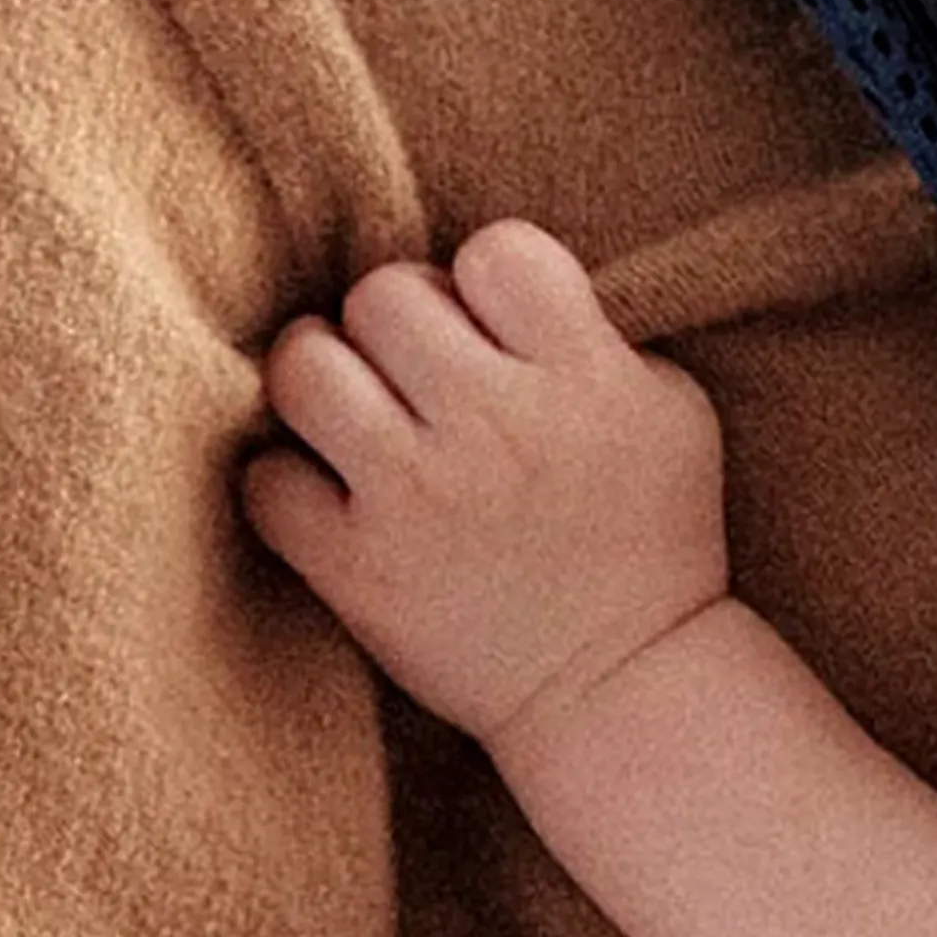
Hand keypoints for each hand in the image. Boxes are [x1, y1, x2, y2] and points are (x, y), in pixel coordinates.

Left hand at [245, 219, 731, 753]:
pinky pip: (267, 484)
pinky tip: (325, 492)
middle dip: (394, 322)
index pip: (495, 249)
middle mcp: (493, 422)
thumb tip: (495, 287)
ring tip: (349, 406)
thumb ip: (591, 330)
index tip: (490, 323)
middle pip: (383, 295)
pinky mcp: (357, 572)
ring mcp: (416, 497)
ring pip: (305, 370)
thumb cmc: (650, 533)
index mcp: (579, 372)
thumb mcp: (670, 404)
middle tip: (414, 369)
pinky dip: (285, 481)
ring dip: (320, 376)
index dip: (483, 276)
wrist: (618, 687)